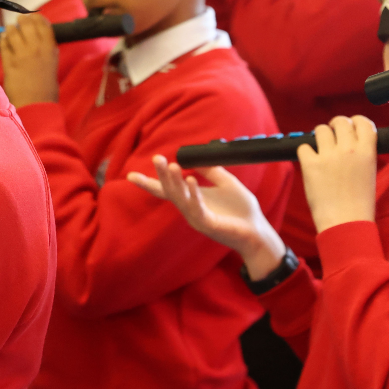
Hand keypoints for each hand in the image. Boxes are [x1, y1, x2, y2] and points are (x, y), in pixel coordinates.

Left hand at [0, 13, 59, 106]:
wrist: (37, 104)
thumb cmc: (46, 86)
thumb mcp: (52, 62)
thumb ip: (46, 47)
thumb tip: (37, 33)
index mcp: (50, 48)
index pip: (42, 23)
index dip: (36, 17)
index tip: (32, 17)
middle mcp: (36, 48)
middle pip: (26, 23)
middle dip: (21, 21)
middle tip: (19, 22)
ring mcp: (22, 55)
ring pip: (12, 31)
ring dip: (10, 29)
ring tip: (10, 32)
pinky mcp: (9, 63)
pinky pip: (3, 44)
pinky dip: (3, 40)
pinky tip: (4, 40)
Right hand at [128, 156, 285, 279]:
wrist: (258, 230)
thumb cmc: (242, 210)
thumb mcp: (227, 183)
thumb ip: (213, 171)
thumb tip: (198, 158)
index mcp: (191, 199)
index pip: (166, 190)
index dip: (149, 183)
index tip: (131, 175)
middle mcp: (189, 209)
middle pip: (170, 191)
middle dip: (162, 175)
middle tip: (157, 158)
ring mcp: (197, 218)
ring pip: (180, 198)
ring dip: (175, 182)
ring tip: (171, 165)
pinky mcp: (208, 224)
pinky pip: (197, 207)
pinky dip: (193, 193)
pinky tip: (191, 180)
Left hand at [297, 116, 377, 232]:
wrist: (345, 223)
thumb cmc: (359, 203)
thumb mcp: (370, 173)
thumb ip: (361, 154)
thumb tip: (351, 142)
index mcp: (367, 152)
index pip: (363, 122)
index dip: (356, 121)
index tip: (351, 125)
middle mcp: (348, 150)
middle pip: (340, 121)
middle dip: (335, 125)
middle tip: (332, 134)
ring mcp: (328, 156)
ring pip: (320, 129)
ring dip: (319, 137)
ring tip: (321, 149)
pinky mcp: (310, 164)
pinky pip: (304, 147)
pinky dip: (306, 153)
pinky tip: (311, 163)